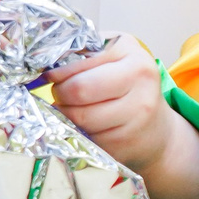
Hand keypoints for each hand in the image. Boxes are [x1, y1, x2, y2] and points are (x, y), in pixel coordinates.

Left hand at [50, 36, 198, 198]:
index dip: (56, 73)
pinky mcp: (129, 143)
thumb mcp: (114, 60)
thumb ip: (85, 55)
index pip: (77, 66)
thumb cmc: (128, 88)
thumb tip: (41, 62)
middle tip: (62, 95)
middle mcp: (141, 83)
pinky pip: (88, 139)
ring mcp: (138, 115)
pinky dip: (82, 135)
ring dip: (67, 118)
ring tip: (75, 111)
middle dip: (61, 96)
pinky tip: (91, 128)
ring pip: (80, 119)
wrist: (157, 130)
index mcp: (133, 56)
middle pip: (78, 92)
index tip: (51, 76)